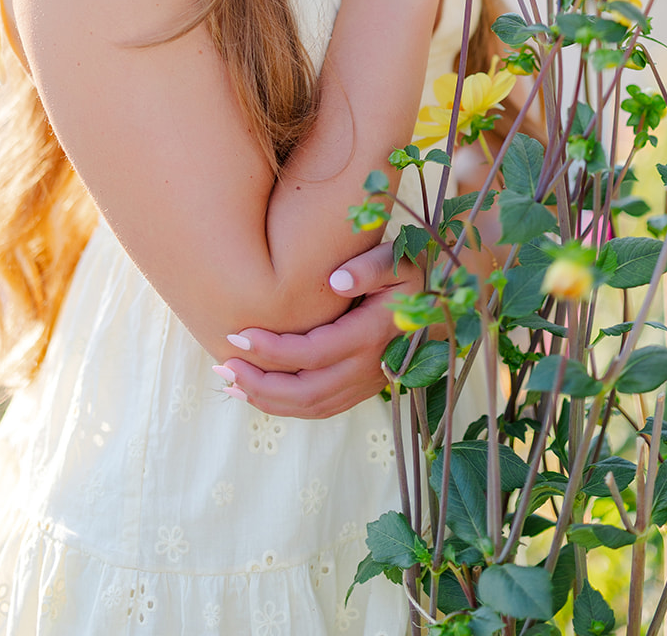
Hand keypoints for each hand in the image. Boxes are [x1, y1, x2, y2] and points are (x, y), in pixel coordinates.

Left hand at [213, 244, 420, 417]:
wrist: (444, 302)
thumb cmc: (413, 272)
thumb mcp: (397, 260)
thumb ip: (369, 267)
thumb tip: (336, 280)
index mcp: (372, 335)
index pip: (312, 353)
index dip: (272, 350)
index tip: (236, 335)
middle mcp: (369, 368)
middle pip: (306, 392)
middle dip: (259, 383)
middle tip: (222, 366)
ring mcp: (367, 384)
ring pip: (312, 407)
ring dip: (268, 400)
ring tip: (230, 383)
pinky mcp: (363, 389)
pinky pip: (321, 407)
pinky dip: (286, 406)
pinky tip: (259, 393)